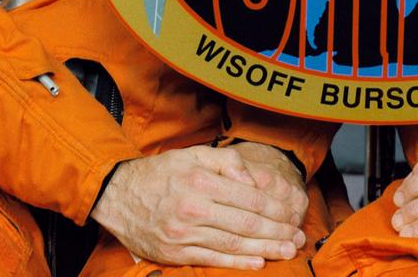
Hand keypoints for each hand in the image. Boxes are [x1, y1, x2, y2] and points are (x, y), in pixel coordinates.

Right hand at [92, 144, 306, 267]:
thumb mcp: (195, 154)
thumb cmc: (162, 173)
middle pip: (245, 224)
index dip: (275, 210)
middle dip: (276, 232)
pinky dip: (237, 263)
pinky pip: (212, 259)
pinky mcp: (175, 254)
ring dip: (264, 250)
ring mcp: (184, 234)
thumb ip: (228, 162)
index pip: (249, 198)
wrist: (119, 195)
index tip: (293, 215)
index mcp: (201, 182)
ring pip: (232, 244)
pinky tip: (257, 263)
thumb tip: (254, 182)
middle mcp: (193, 209)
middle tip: (298, 238)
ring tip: (286, 251)